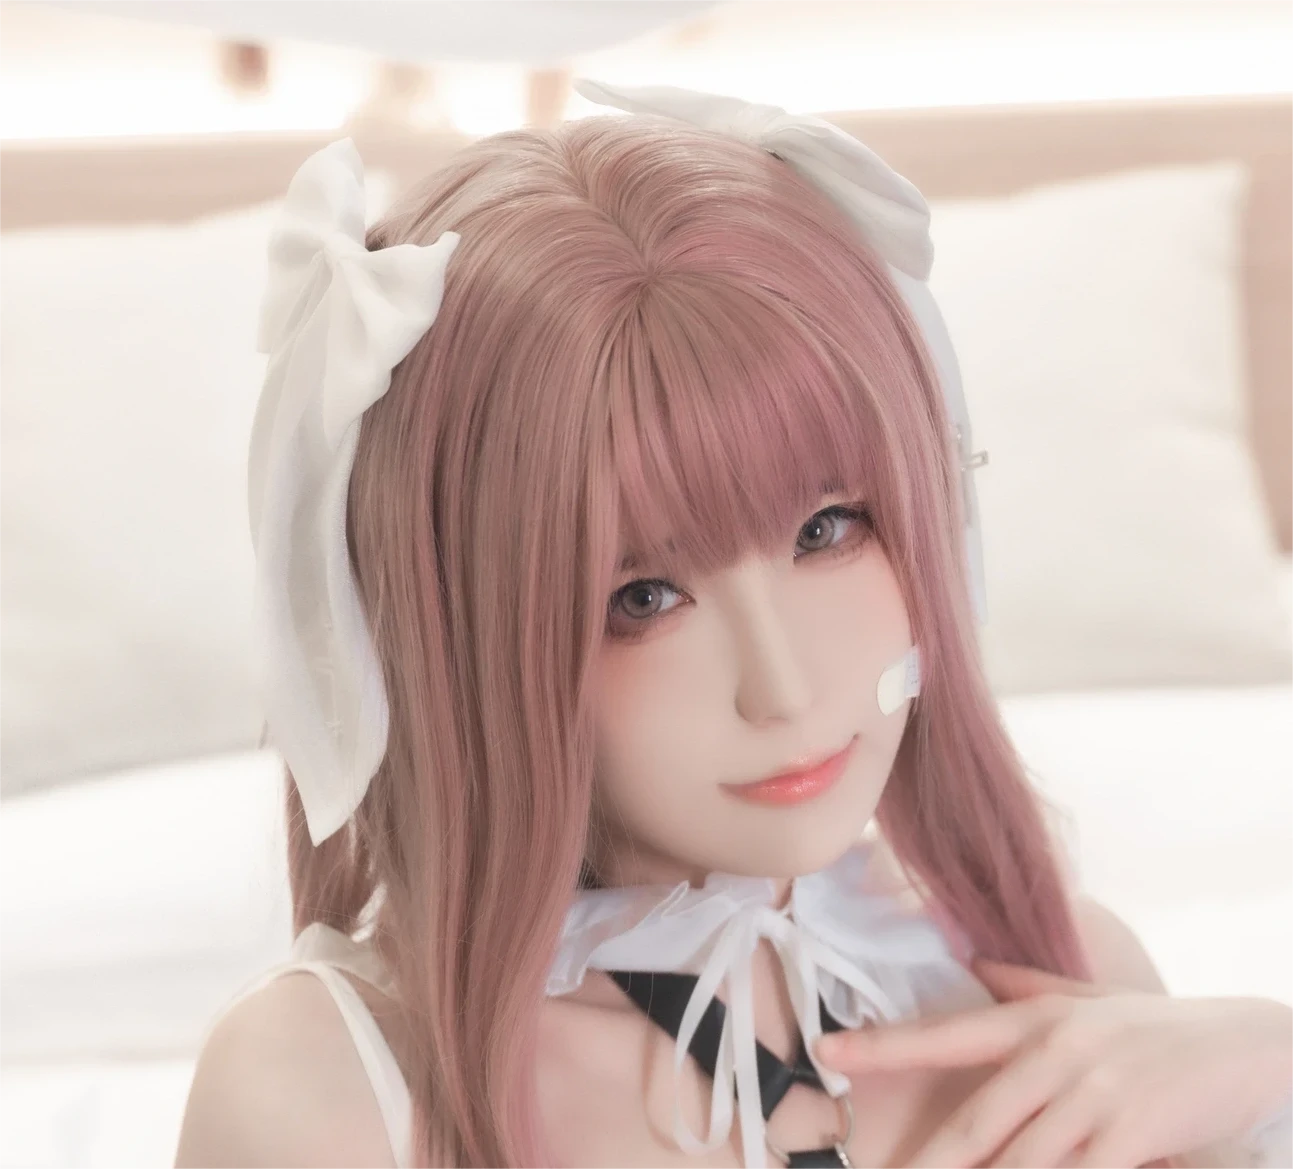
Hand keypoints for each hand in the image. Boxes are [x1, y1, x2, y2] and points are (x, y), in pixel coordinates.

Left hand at [813, 958, 1292, 1168]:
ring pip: (1018, 1161)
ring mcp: (1094, 1097)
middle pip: (975, 1122)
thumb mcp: (1085, 997)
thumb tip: (976, 963)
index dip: (885, 1044)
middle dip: (928, 1161)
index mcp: (1036, 1019)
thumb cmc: (1154, 1026)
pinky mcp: (1131, 1134)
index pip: (946, 1032)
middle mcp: (1055, 1054)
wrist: (1243, 1042)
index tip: (831, 1050)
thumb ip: (1025, 987)